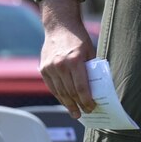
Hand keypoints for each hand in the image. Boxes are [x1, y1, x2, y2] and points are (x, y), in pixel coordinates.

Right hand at [38, 0, 96, 117]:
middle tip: (84, 113)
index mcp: (75, 60)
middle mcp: (60, 65)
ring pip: (59, 91)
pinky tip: (65, 102)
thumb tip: (97, 87)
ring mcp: (50, 67)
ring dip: (67, 103)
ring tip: (74, 112)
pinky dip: (59, 95)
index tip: (92, 107)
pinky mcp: (43, 68)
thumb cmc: (79, 39)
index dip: (86, 100)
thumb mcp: (90, 52)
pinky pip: (52, 86)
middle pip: (69, 91)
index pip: (81, 87)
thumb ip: (91, 68)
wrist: (59, 27)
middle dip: (78, 104)